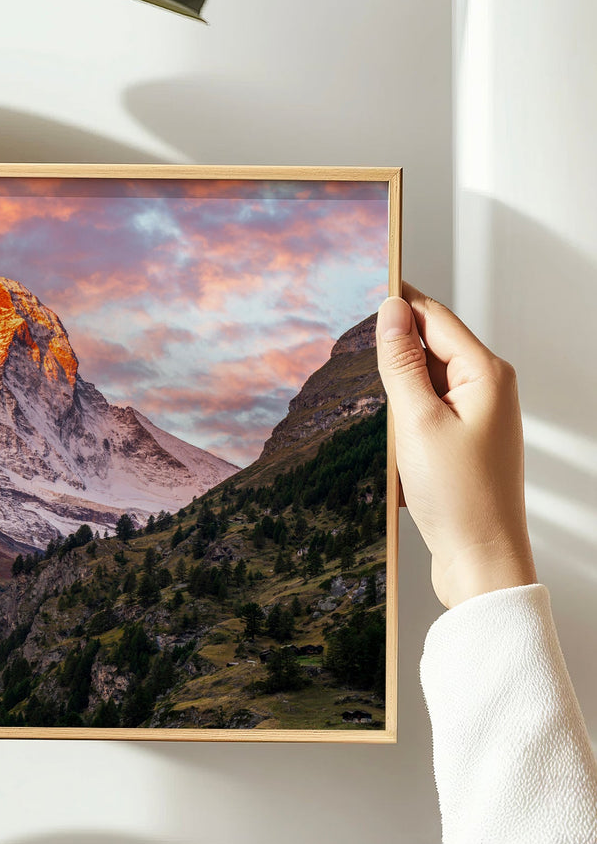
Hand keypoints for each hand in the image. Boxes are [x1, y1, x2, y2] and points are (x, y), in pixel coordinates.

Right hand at [375, 282, 536, 609]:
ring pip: (426, 381)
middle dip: (393, 350)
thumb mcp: (417, 421)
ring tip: (382, 419)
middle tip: (355, 357)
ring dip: (397, 391)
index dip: (398, 301)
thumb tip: (390, 312)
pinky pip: (427, 411)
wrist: (481, 560)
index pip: (434, 318)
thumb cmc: (458, 497)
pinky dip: (404, 418)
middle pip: (431, 346)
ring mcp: (478, 417)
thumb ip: (401, 362)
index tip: (365, 283)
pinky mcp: (464, 442)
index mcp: (486, 374)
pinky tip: (393, 444)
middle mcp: (489, 389)